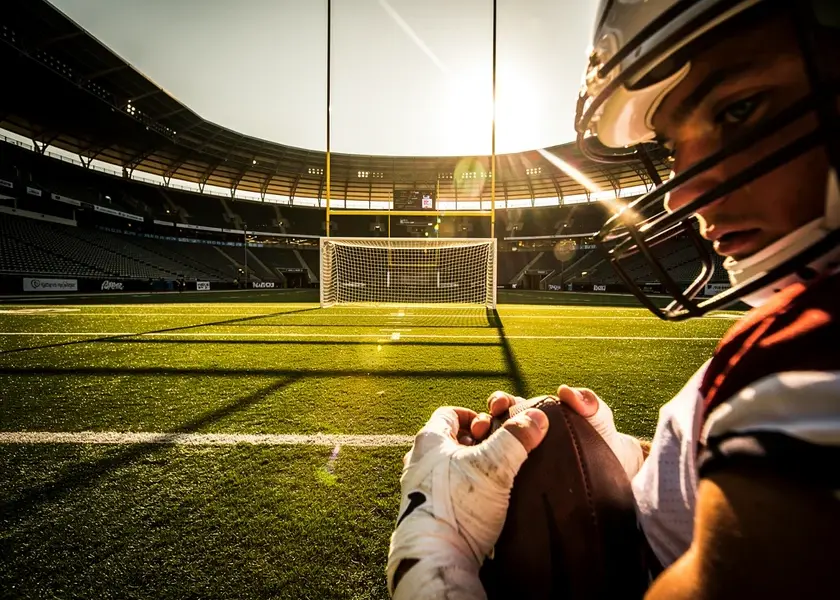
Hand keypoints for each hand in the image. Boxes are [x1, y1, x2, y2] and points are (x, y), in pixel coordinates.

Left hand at [387, 405, 548, 598]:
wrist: (436, 557)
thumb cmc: (458, 505)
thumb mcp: (493, 465)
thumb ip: (515, 438)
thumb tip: (537, 416)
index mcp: (429, 440)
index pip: (450, 413)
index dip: (475, 415)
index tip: (494, 426)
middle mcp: (418, 461)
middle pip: (451, 440)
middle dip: (477, 443)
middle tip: (499, 452)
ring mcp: (420, 489)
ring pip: (449, 466)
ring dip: (472, 468)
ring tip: (495, 478)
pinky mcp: (426, 513)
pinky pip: (447, 491)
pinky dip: (465, 490)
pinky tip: (484, 502)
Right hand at [471, 387, 643, 478]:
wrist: (617, 478)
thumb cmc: (603, 441)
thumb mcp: (597, 418)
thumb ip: (587, 401)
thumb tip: (564, 392)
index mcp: (530, 419)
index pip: (506, 408)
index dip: (499, 404)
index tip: (499, 405)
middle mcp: (518, 441)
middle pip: (491, 431)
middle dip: (482, 425)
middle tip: (482, 428)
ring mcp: (515, 467)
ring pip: (488, 457)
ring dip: (479, 451)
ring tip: (478, 452)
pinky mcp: (516, 493)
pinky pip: (497, 486)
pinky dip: (487, 482)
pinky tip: (485, 484)